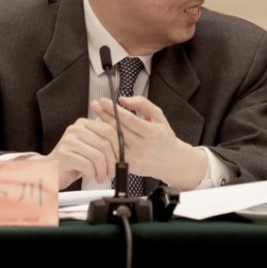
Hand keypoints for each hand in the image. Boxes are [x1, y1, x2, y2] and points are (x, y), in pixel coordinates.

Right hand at [43, 116, 118, 188]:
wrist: (50, 170)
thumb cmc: (73, 161)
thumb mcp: (90, 148)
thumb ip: (103, 142)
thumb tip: (124, 147)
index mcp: (84, 124)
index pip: (108, 129)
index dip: (118, 146)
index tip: (120, 158)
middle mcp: (76, 129)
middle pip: (105, 144)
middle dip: (112, 162)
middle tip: (111, 172)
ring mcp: (69, 141)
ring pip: (98, 156)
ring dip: (102, 171)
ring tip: (100, 177)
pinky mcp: (64, 154)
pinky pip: (87, 165)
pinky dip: (92, 174)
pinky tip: (90, 176)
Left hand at [91, 96, 207, 190]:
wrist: (171, 161)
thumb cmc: (164, 137)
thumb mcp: (159, 117)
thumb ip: (143, 104)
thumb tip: (123, 99)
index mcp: (153, 133)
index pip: (128, 119)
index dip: (113, 109)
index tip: (103, 101)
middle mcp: (143, 147)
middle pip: (118, 130)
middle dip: (104, 116)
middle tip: (95, 106)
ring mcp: (135, 158)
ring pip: (113, 142)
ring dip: (102, 129)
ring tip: (95, 118)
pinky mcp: (129, 167)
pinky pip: (113, 153)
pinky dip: (105, 143)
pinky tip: (101, 134)